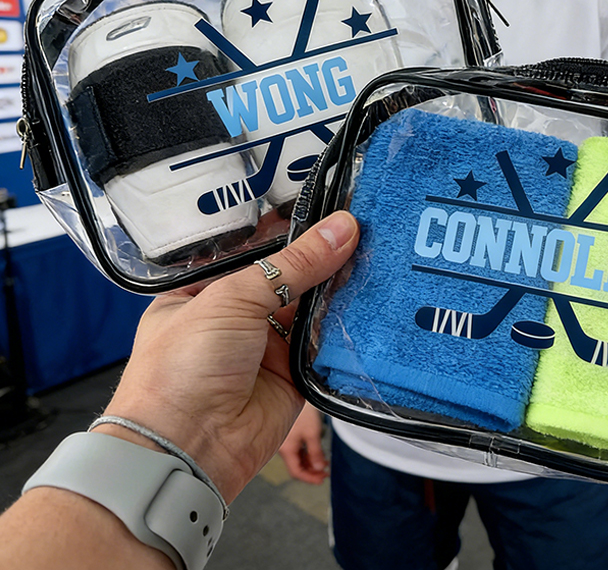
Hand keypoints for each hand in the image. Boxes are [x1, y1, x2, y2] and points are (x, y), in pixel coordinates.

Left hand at [95, 211, 358, 503]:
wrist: (188, 446)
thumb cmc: (186, 363)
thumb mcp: (234, 297)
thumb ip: (293, 264)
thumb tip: (342, 226)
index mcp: (205, 290)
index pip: (254, 250)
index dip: (290, 229)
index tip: (331, 205)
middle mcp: (237, 315)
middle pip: (288, 277)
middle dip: (321, 257)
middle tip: (364, 224)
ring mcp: (267, 345)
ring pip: (311, 307)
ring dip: (338, 286)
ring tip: (376, 251)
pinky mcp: (295, 373)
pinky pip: (325, 341)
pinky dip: (344, 324)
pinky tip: (371, 295)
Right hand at [279, 403, 328, 483]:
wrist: (292, 390)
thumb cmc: (301, 408)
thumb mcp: (312, 432)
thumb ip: (315, 452)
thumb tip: (319, 468)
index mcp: (287, 449)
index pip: (297, 472)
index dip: (310, 479)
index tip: (321, 479)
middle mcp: (283, 446)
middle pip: (296, 465)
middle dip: (312, 471)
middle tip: (324, 473)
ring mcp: (284, 440)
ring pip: (296, 457)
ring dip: (310, 461)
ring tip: (323, 461)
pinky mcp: (287, 432)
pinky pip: (295, 448)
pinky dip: (305, 452)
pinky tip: (314, 450)